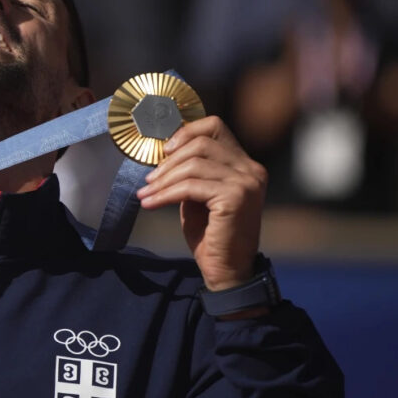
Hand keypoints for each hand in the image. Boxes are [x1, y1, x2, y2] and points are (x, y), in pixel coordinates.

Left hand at [136, 116, 266, 291]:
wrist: (227, 271)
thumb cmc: (211, 235)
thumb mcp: (199, 195)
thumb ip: (191, 172)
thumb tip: (165, 151)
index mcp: (246, 164)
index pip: (215, 126)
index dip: (186, 132)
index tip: (164, 151)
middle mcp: (251, 169)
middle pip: (200, 144)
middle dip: (168, 162)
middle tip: (148, 179)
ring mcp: (246, 183)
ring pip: (193, 165)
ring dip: (163, 180)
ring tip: (146, 193)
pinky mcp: (235, 198)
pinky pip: (190, 187)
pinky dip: (165, 194)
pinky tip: (150, 202)